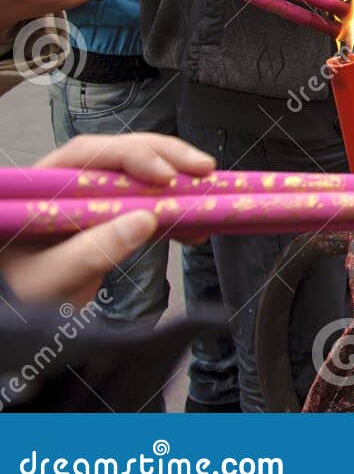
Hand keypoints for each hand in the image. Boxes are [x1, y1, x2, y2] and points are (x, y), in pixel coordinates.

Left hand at [0, 133, 214, 306]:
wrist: (23, 320)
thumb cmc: (23, 297)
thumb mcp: (51, 279)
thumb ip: (91, 251)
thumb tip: (145, 219)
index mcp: (43, 187)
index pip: (90, 153)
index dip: (132, 155)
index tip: (166, 175)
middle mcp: (70, 184)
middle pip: (123, 155)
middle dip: (167, 158)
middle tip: (205, 170)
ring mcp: (94, 201)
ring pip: (143, 176)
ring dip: (180, 183)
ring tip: (211, 194)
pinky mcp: (113, 219)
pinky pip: (151, 205)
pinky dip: (177, 213)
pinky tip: (197, 228)